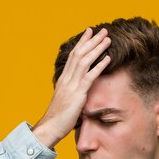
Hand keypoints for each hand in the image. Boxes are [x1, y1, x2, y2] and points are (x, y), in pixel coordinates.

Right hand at [33, 27, 111, 148]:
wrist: (50, 128)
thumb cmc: (58, 118)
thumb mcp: (66, 101)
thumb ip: (72, 93)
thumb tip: (79, 92)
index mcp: (64, 79)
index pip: (73, 56)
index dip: (82, 43)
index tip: (89, 33)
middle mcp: (67, 79)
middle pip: (79, 54)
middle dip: (91, 41)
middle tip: (101, 30)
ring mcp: (72, 85)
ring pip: (85, 61)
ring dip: (97, 48)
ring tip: (107, 39)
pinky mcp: (77, 94)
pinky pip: (89, 76)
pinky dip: (99, 66)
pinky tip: (107, 58)